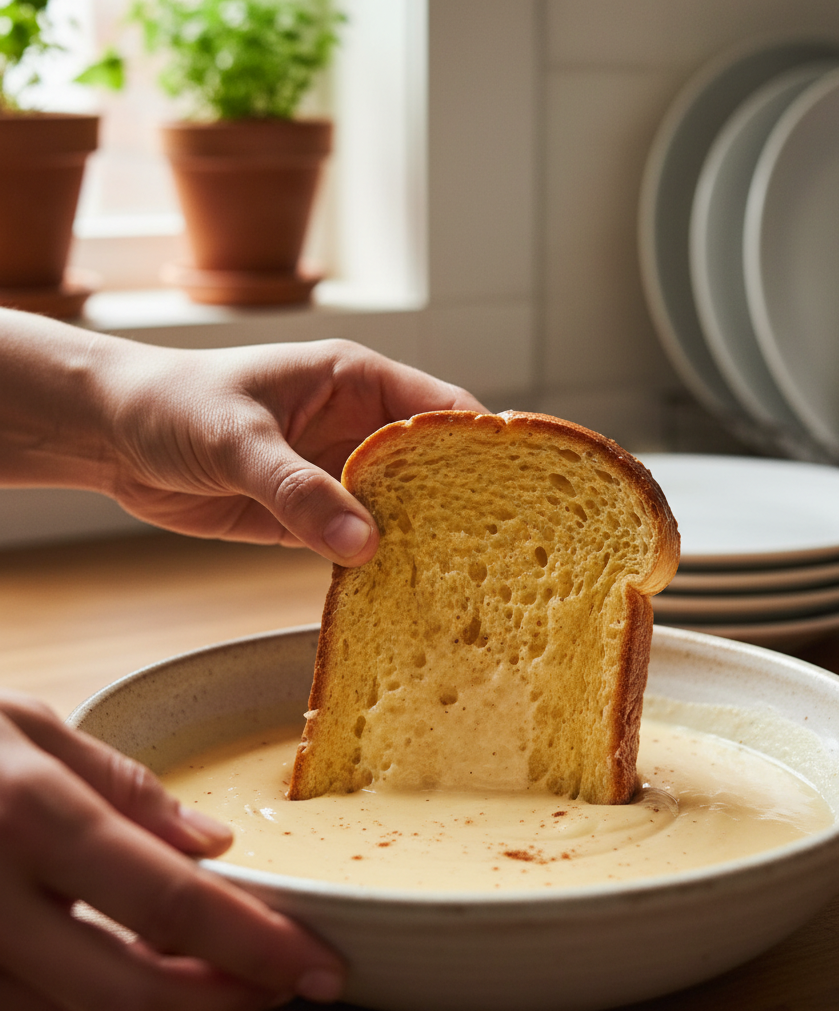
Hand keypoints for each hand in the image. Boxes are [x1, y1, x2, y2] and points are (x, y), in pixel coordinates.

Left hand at [0, 311, 487, 565]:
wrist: (110, 436)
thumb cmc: (172, 405)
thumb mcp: (236, 440)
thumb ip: (297, 490)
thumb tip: (365, 545)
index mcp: (356, 381)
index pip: (441, 412)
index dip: (484, 447)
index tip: (520, 490)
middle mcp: (358, 427)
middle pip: (433, 468)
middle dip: (465, 505)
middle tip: (504, 553)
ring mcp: (338, 474)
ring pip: (402, 510)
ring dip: (426, 542)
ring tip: (466, 584)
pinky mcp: (312, 515)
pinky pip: (360, 542)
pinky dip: (380, 565)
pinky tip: (402, 593)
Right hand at [0, 691, 345, 1010]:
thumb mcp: (31, 728)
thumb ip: (126, 790)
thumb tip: (212, 847)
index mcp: (31, 817)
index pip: (170, 901)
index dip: (255, 945)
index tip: (321, 965)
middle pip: (128, 994)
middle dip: (225, 1004)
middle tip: (288, 984)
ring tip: (235, 981)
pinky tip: (151, 975)